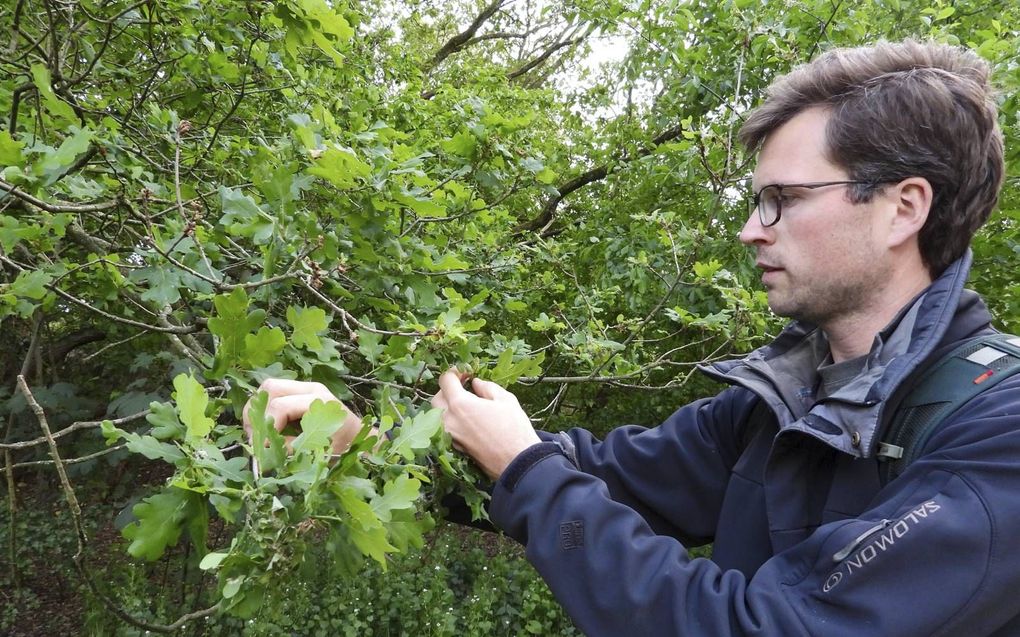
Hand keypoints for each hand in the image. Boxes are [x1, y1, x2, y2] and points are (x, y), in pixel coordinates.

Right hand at [242, 379, 363, 454]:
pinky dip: (265, 408)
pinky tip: (267, 426)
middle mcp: (311, 388)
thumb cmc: (345, 445)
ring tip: (258, 431)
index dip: (266, 426)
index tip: (262, 446)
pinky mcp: (300, 392)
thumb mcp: (319, 450)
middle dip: (257, 412)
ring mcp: (306, 387)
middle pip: (271, 387)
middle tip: (254, 436)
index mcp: (320, 401)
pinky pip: (275, 393)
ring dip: (259, 408)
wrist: (360, 436)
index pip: (281, 406)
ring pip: (269, 387)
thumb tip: (265, 449)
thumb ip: (292, 447)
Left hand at [431, 368, 540, 479]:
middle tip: (465, 387)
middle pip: (437, 398)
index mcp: (460, 404)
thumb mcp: (505, 400)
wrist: (517, 462)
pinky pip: (446, 429)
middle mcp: (449, 420)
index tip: (466, 373)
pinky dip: (452, 420)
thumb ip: (487, 387)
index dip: (455, 372)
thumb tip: (476, 383)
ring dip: (447, 406)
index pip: (445, 380)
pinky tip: (468, 420)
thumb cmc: (514, 429)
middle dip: (448, 390)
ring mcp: (450, 436)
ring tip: (466, 404)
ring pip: (438, 416)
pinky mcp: (455, 447)